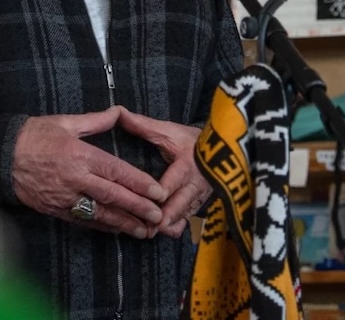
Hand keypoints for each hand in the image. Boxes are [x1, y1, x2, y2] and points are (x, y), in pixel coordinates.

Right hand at [12, 107, 167, 238]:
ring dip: (124, 223)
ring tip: (143, 230)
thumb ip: (96, 121)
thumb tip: (119, 112)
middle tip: (158, 216)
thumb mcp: (65, 122)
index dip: (139, 183)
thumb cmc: (33, 136)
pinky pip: (83, 220)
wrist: (0, 156)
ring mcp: (64, 197)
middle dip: (138, 208)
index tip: (158, 192)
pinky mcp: (55, 209)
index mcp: (80, 155)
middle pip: (112, 196)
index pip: (116, 172)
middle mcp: (75, 179)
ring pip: (100, 214)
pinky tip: (117, 230)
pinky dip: (102, 226)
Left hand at [117, 109, 207, 237]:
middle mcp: (194, 185)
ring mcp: (200, 198)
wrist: (224, 147)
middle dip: (161, 219)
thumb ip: (144, 126)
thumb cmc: (192, 139)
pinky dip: (174, 226)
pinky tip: (161, 230)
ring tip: (148, 232)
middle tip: (145, 227)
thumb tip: (119, 113)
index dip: (159, 194)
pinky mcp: (201, 205)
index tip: (149, 202)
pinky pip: (188, 220)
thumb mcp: (169, 131)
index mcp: (185, 167)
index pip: (171, 184)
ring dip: (166, 225)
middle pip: (177, 207)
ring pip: (183, 217)